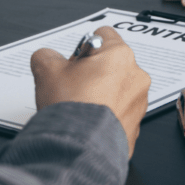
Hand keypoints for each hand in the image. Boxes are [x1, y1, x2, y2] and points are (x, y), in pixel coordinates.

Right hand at [30, 27, 150, 156]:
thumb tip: (47, 58)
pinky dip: (106, 114)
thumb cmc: (71, 109)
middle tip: (73, 85)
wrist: (79, 149)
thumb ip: (47, 55)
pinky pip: (119, 112)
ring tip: (79, 105)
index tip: (74, 61)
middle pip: (111, 64)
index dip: (83, 47)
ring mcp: (139, 103)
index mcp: (120, 55)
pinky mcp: (135, 126)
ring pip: (117, 89)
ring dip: (100, 93)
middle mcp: (136, 77)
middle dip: (92, 72)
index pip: (103, 35)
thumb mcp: (46, 70)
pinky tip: (88, 121)